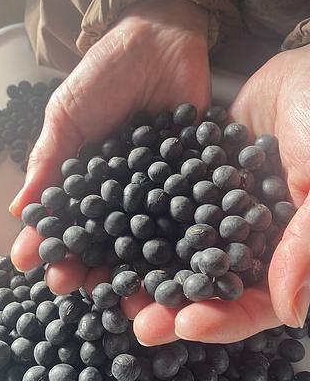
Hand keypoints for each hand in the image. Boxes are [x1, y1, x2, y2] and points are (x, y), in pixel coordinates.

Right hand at [10, 0, 209, 286]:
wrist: (158, 41)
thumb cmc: (103, 75)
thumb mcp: (66, 115)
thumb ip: (47, 161)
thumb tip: (18, 211)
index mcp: (87, 181)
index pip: (68, 223)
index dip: (55, 246)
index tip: (42, 269)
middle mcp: (121, 194)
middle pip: (106, 241)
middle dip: (92, 267)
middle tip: (83, 288)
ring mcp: (157, 190)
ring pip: (146, 240)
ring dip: (137, 268)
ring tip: (132, 296)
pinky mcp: (192, 180)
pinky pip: (188, 215)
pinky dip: (183, 240)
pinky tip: (179, 265)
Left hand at [133, 44, 309, 345]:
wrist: (296, 74)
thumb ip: (308, 243)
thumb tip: (289, 311)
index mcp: (282, 253)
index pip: (252, 304)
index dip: (222, 320)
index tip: (184, 325)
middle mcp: (243, 241)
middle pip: (205, 286)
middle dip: (171, 304)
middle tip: (136, 320)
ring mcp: (213, 214)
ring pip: (176, 254)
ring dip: (146, 271)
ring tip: (111, 285)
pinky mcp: (190, 186)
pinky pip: (162, 210)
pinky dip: (138, 223)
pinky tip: (109, 232)